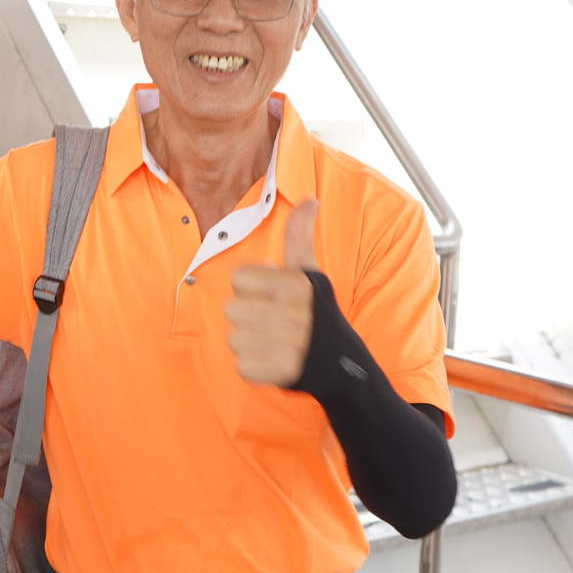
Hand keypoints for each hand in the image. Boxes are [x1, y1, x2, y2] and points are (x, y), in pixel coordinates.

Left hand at [226, 199, 318, 386]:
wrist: (342, 363)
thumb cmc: (318, 312)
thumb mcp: (310, 273)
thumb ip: (300, 236)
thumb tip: (309, 199)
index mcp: (295, 285)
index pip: (237, 279)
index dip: (251, 288)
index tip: (271, 296)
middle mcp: (292, 314)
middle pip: (231, 310)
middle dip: (248, 316)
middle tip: (273, 321)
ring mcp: (286, 345)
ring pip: (233, 339)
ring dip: (249, 343)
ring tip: (275, 341)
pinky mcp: (279, 372)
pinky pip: (242, 366)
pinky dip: (254, 367)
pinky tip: (275, 361)